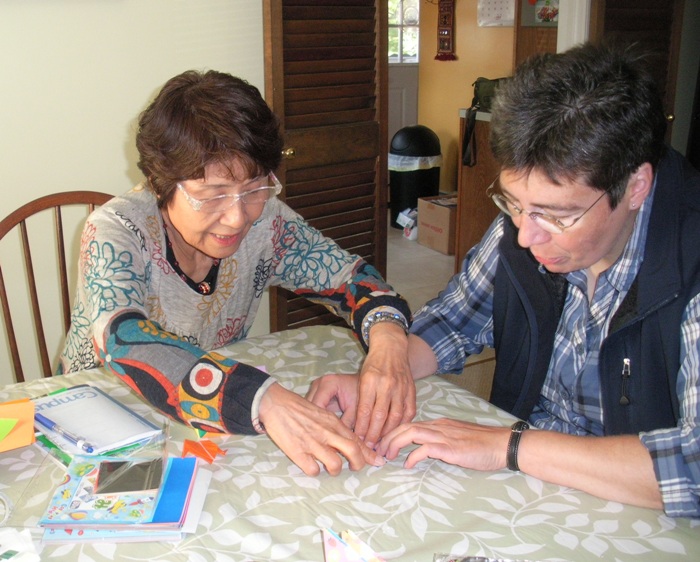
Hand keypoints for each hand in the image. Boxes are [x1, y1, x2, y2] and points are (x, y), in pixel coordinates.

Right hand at [259, 382, 383, 475]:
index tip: (378, 462)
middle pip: (353, 451)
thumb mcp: (321, 414)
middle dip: (359, 463)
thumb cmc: (298, 408)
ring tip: (330, 468)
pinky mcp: (298, 451)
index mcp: (333, 422)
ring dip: (336, 471)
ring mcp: (312, 443)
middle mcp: (326, 433)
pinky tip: (312, 466)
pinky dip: (315, 472)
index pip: (356, 439)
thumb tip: (347, 440)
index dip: (369, 453)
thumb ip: (334, 427)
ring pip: (335, 465)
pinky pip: (313, 470)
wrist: (276, 403)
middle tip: (355, 468)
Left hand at [354, 322, 414, 446]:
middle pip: (380, 415)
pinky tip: (397, 433)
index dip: (361, 428)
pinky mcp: (412, 390)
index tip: (358, 441)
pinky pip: (409, 412)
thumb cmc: (372, 364)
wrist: (392, 348)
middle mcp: (385, 384)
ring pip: (395, 416)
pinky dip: (403, 425)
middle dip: (374, 435)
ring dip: (389, 433)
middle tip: (369, 448)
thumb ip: (360, 399)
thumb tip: (353, 425)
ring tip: (382, 445)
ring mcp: (400, 387)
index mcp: (369, 380)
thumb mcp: (361, 378)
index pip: (364, 409)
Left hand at [375, 418, 509, 469]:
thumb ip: (441, 440)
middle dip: (388, 436)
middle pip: (405, 425)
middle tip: (378, 449)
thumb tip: (425, 448)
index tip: (383, 442)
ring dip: (395, 443)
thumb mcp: (458, 438)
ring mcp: (444, 435)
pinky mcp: (450, 448)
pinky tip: (408, 465)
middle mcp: (439, 426)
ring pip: (411, 433)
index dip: (394, 431)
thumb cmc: (484, 444)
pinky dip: (413, 456)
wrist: (503, 444)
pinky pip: (425, 449)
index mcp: (440, 423)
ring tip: (386, 455)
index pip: (410, 422)